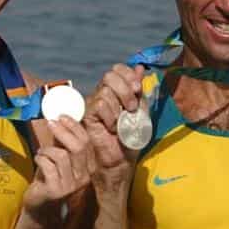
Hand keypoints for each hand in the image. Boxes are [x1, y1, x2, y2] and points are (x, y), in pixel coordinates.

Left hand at [22, 116, 96, 216]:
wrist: (41, 207)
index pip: (87, 142)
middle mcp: (84, 177)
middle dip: (63, 131)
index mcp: (88, 167)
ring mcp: (71, 185)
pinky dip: (40, 158)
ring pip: (62, 156)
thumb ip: (63, 144)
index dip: (75, 127)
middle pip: (78, 147)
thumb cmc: (49, 180)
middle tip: (51, 123)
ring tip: (41, 152)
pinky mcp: (57, 190)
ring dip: (47, 149)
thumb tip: (60, 121)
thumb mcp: (60, 160)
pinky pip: (48, 166)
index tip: (62, 117)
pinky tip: (38, 160)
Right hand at [84, 64, 144, 191]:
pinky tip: (112, 127)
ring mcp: (94, 104)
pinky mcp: (88, 116)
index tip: (138, 88)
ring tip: (122, 122)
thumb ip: (139, 90)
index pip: (118, 70)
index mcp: (117, 91)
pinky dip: (110, 116)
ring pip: (105, 91)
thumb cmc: (131, 137)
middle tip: (131, 107)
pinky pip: (99, 104)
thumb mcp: (141, 111)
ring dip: (119, 107)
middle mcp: (103, 94)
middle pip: (110, 75)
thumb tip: (140, 68)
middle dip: (125, 89)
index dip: (127, 74)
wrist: (122, 159)